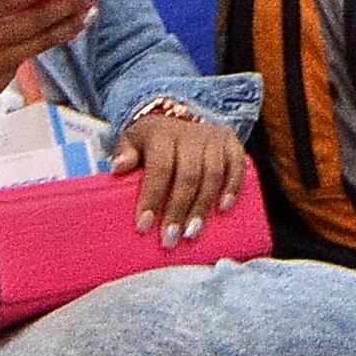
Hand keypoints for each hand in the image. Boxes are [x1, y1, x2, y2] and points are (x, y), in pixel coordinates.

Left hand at [117, 104, 246, 241]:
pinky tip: (223, 209)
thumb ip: (125, 153)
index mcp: (162, 134)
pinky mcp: (231, 142)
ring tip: (192, 232)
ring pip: (212, 175)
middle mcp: (191, 134)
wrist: (179, 117)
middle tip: (170, 238)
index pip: (159, 167)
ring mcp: (213, 138)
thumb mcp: (133, 141)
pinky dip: (232, 188)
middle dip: (178, 210)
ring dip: (203, 207)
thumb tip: (119, 167)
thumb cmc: (152, 139)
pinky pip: (237, 166)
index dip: (152, 197)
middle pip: (188, 176)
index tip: (144, 225)